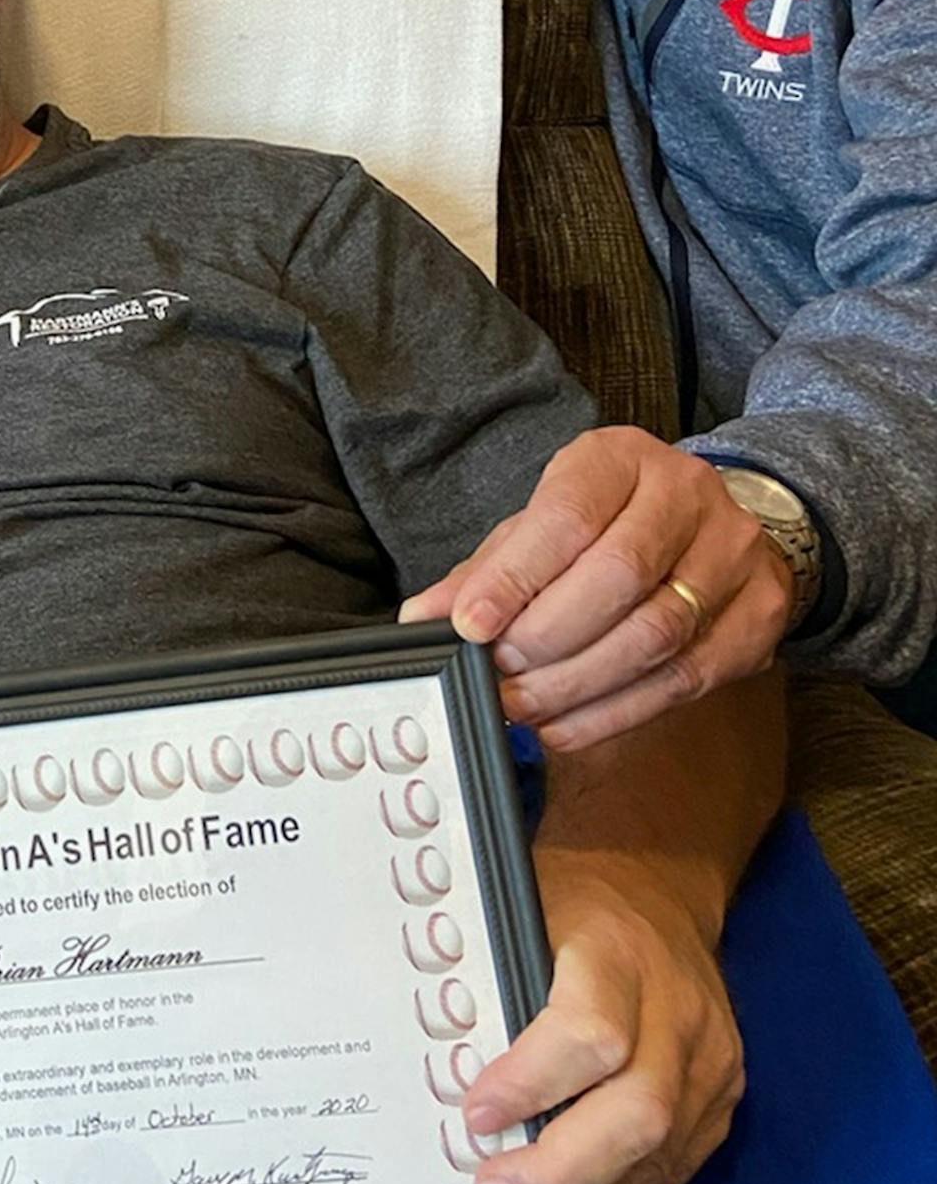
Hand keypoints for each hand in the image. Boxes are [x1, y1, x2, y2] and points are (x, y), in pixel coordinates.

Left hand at [400, 426, 792, 747]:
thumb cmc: (608, 522)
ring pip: (655, 634)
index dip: (515, 578)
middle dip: (545, 637)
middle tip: (497, 674)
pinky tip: (566, 725)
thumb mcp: (543, 522)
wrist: (713, 524)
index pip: (567, 517)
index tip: (470, 626)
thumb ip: (487, 568)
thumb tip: (423, 617)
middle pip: (618, 576)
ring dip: (576, 683)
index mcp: (621, 459)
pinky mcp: (759, 617)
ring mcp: (734, 556)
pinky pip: (685, 679)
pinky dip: (615, 712)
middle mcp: (687, 497)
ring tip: (522, 705)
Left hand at [462, 849, 743, 1183]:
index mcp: (618, 950)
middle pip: (639, 1111)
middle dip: (563, 1165)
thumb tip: (445, 1065)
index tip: (476, 1113)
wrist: (655, 884)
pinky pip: (679, 1162)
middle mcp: (676, 1008)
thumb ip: (493, 976)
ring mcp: (710, 1057)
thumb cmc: (569, 896)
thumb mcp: (519, 906)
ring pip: (663, 1150)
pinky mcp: (723, 1092)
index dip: (531, 1083)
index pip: (590, 1033)